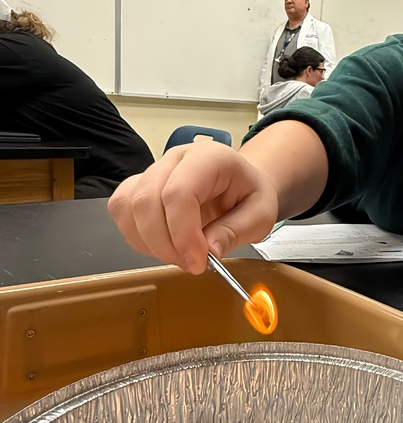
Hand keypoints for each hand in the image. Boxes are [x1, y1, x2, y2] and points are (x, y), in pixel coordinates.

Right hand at [108, 141, 278, 273]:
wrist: (241, 183)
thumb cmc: (250, 194)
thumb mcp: (261, 215)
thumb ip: (235, 232)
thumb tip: (208, 252)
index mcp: (210, 158)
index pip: (179, 192)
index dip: (183, 233)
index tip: (197, 261)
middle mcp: (176, 158)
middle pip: (147, 199)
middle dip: (165, 243)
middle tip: (190, 264)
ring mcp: (154, 169)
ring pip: (128, 205)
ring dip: (148, 242)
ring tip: (178, 255)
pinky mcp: (140, 185)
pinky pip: (121, 210)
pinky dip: (135, 235)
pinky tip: (161, 245)